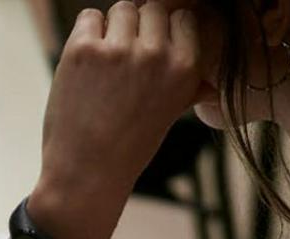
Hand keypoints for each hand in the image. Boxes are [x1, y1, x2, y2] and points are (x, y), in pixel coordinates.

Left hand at [30, 1, 204, 238]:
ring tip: (106, 62)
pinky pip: (89, 17)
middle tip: (124, 58)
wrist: (87, 172)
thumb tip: (206, 74)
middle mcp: (156, 55)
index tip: (152, 45)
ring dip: (113, 28)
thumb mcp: (171, 115)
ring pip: (121, 9)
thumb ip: (189, 86)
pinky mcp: (83, 50)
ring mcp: (119, 50)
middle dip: (138, 27)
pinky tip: (86, 62)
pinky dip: (87, 33)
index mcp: (186, 68)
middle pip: (152, 9)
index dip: (166, 27)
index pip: (183, 17)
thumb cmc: (129, 145)